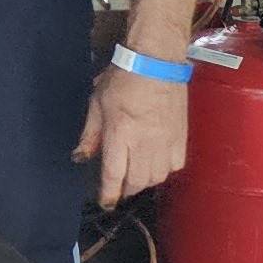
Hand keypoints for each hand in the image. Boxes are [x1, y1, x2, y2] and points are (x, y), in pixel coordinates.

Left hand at [74, 63, 188, 208]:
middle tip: (119, 185)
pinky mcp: (181, 137)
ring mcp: (165, 141)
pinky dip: (164, 170)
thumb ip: (90, 134)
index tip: (105, 201)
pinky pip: (175, 166)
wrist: (156, 60)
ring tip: (135, 172)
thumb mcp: (97, 104)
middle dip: (126, 189)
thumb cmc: (124, 78)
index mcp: (120, 134)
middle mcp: (144, 142)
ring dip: (144, 180)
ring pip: (156, 177)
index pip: (113, 175)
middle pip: (137, 182)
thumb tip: (80, 157)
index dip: (108, 194)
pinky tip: (156, 161)